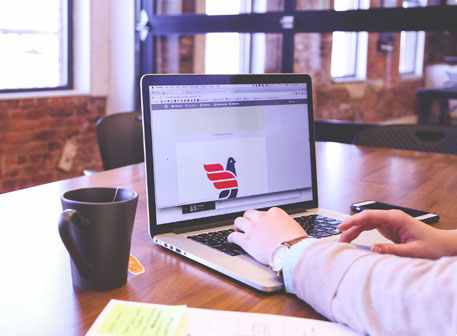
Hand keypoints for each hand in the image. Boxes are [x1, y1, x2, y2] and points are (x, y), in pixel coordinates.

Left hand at [227, 207, 307, 264]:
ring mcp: (253, 228)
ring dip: (238, 225)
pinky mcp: (247, 241)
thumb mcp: (294, 227)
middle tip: (247, 225)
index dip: (262, 219)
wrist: (293, 251)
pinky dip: (231, 238)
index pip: (264, 212)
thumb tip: (286, 230)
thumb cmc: (297, 242)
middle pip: (249, 214)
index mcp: (275, 213)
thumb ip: (286, 225)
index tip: (261, 223)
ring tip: (237, 230)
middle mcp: (262, 218)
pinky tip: (231, 241)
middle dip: (247, 219)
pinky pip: (234, 236)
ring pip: (239, 221)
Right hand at [338, 209, 456, 258]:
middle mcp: (391, 217)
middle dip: (350, 228)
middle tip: (340, 239)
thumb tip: (373, 249)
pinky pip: (371, 228)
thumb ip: (392, 250)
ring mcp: (390, 222)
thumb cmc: (433, 246)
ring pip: (366, 223)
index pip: (369, 216)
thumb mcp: (413, 251)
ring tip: (344, 241)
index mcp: (396, 218)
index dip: (352, 221)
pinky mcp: (389, 228)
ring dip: (354, 231)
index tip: (341, 227)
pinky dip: (361, 233)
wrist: (444, 245)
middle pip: (365, 219)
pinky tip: (354, 239)